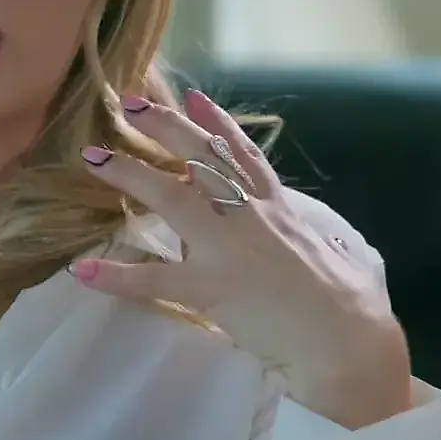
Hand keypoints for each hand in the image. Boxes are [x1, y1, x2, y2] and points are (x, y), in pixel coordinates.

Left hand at [70, 89, 412, 428]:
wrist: (349, 342)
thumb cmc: (357, 306)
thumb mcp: (349, 253)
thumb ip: (328, 237)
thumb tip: (337, 238)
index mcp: (281, 210)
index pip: (244, 156)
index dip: (217, 124)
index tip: (191, 97)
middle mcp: (251, 217)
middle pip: (201, 160)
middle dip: (164, 127)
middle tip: (127, 103)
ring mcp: (227, 249)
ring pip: (171, 199)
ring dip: (129, 175)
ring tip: (92, 157)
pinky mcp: (210, 288)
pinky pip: (153, 279)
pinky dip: (116, 276)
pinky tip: (83, 271)